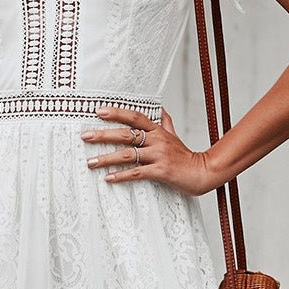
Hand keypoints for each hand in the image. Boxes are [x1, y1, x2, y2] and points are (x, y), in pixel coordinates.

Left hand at [80, 106, 216, 196]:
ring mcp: (159, 156)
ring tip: (90, 162)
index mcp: (158, 130)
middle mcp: (157, 140)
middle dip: (104, 135)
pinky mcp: (161, 171)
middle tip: (85, 136)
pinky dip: (121, 176)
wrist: (203, 172)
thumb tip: (160, 110)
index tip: (98, 111)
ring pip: (128, 155)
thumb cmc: (185, 156)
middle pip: (126, 134)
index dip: (117, 113)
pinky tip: (108, 178)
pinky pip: (137, 173)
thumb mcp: (175, 135)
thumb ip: (165, 122)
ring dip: (107, 158)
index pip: (135, 116)